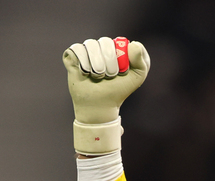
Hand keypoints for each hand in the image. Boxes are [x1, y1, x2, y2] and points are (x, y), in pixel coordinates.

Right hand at [62, 37, 149, 152]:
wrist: (100, 105)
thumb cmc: (119, 91)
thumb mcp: (137, 77)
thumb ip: (142, 61)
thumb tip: (134, 44)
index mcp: (116, 48)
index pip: (118, 42)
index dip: (119, 57)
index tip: (122, 72)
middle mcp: (100, 46)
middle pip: (104, 42)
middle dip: (109, 63)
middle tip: (109, 76)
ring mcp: (86, 50)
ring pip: (90, 45)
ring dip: (96, 65)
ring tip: (97, 76)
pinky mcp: (72, 56)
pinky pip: (76, 49)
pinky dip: (83, 63)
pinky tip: (85, 73)